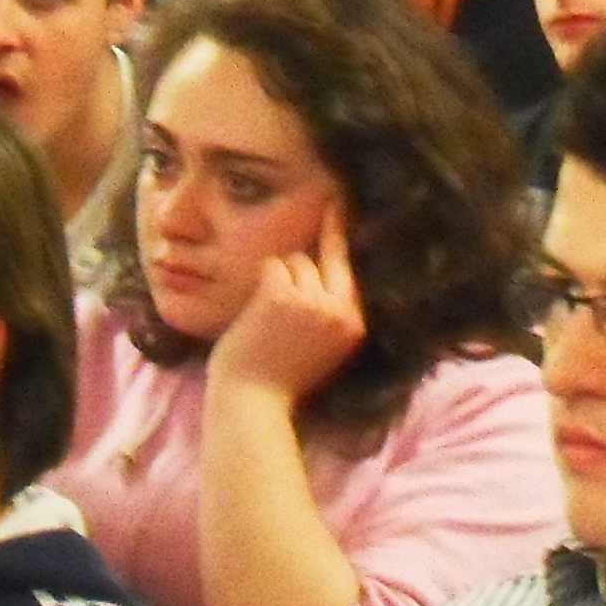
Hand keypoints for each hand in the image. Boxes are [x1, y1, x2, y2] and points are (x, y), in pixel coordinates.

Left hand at [207, 205, 367, 405]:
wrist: (251, 403)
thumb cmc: (279, 379)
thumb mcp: (322, 347)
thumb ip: (329, 313)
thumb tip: (324, 269)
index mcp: (354, 325)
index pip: (351, 272)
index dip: (345, 239)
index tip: (345, 208)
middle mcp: (339, 310)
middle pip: (327, 258)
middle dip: (328, 235)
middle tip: (334, 203)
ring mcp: (311, 301)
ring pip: (296, 262)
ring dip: (278, 280)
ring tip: (267, 317)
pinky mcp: (282, 295)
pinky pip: (272, 267)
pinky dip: (260, 283)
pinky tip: (255, 311)